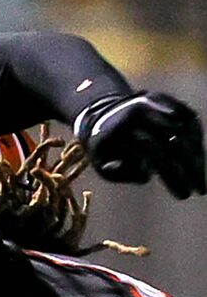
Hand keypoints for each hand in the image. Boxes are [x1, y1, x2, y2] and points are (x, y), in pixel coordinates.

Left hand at [73, 91, 205, 198]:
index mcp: (126, 127)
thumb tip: (146, 173)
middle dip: (191, 168)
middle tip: (201, 190)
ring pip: (188, 131)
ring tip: (201, 181)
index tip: (184, 195)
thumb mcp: (100, 162)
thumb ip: (118, 171)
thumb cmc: (103, 147)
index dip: (173, 176)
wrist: (103, 113)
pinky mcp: (170, 101)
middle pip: (177, 142)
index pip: (157, 153)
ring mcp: (160, 103)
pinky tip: (199, 161)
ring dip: (197, 157)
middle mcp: (146, 111)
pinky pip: (190, 122)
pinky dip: (196, 141)